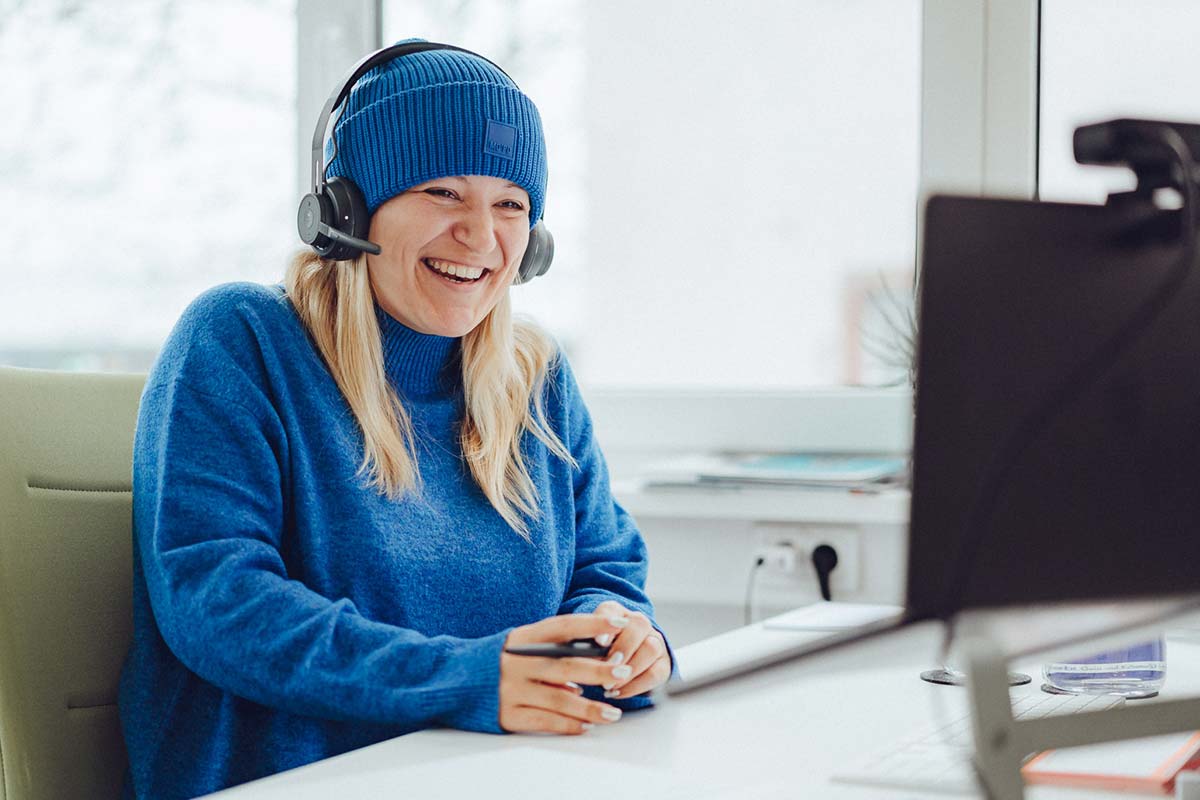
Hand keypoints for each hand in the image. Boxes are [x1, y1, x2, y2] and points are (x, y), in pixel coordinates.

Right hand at [499, 613, 632, 733]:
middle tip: (624, 672)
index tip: (620, 622)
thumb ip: (549, 648)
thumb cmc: (496, 661)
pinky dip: (567, 725)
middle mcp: (515, 662)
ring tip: (614, 714)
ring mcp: (510, 690)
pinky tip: (585, 727)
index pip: (562, 627)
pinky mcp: (506, 716)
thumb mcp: (519, 645)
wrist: (450, 682)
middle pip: (565, 665)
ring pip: (560, 699)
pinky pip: (544, 721)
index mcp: (521, 639)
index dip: (592, 623)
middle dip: (599, 670)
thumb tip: (592, 658)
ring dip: (590, 707)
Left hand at [591, 600, 670, 699]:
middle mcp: (639, 623)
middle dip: (622, 649)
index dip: (606, 623)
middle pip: (639, 625)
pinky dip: (635, 686)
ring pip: (651, 648)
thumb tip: (575, 657)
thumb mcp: (588, 644)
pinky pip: (655, 673)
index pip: (612, 610)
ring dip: (629, 669)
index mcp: (616, 613)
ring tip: (609, 685)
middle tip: (606, 668)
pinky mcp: (663, 663)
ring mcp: (655, 641)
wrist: (625, 661)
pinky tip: (618, 692)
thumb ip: (584, 645)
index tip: (599, 641)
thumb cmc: (600, 651)